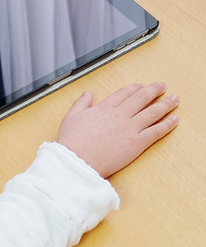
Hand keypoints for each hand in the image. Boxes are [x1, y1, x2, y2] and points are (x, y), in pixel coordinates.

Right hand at [57, 82, 178, 177]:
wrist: (78, 160)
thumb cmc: (72, 142)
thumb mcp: (71, 117)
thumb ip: (81, 103)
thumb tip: (87, 94)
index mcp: (104, 108)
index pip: (123, 94)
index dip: (134, 88)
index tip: (141, 86)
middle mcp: (119, 115)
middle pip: (141, 99)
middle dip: (153, 91)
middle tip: (162, 86)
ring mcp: (130, 128)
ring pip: (152, 112)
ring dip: (165, 104)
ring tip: (174, 100)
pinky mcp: (136, 143)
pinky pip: (156, 131)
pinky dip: (167, 125)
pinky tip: (174, 120)